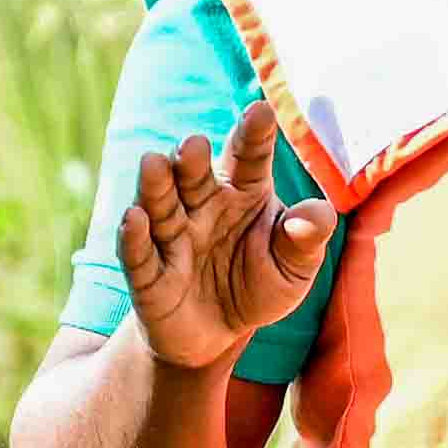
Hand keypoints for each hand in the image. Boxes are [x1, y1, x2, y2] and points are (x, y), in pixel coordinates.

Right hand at [111, 112, 331, 373]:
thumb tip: (315, 215)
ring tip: (154, 161)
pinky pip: (139, 253)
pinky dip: (133, 236)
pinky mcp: (148, 274)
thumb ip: (306, 238)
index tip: (261, 111)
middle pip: (194, 176)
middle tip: (194, 144)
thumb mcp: (293, 268)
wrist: (218, 336)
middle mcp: (203, 206)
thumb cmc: (259, 286)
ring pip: (160, 205)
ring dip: (156, 185)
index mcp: (244, 192)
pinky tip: (133, 217)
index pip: (249, 158)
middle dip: (191, 159)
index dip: (254, 135)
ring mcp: (172, 237)